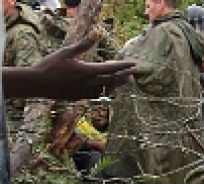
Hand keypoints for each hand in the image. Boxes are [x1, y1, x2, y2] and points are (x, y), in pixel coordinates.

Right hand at [6, 32, 135, 98]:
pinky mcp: (80, 98)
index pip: (112, 69)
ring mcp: (86, 92)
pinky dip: (105, 90)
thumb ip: (84, 44)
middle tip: (133, 71)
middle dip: (125, 75)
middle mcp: (90, 83)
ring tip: (124, 79)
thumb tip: (96, 32)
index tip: (134, 63)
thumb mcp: (67, 52)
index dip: (124, 66)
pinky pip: (98, 95)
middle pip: (113, 80)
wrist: (37, 84)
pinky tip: (107, 87)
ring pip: (107, 89)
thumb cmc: (50, 65)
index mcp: (88, 71)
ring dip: (117, 84)